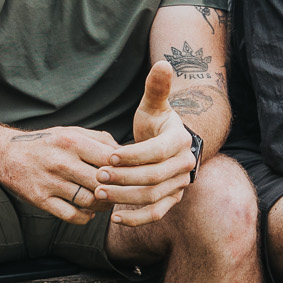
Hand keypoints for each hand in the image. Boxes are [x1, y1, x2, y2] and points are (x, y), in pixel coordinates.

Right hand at [0, 126, 120, 225]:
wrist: (6, 155)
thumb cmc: (46, 143)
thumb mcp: (71, 132)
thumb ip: (99, 140)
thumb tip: (126, 154)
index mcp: (72, 142)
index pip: (111, 158)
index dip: (125, 168)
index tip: (129, 173)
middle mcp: (61, 162)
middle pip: (103, 182)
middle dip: (117, 189)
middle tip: (123, 192)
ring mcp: (51, 183)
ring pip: (90, 201)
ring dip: (104, 205)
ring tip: (106, 202)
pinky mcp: (41, 200)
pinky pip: (72, 216)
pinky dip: (86, 217)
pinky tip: (89, 212)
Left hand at [96, 61, 196, 225]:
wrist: (170, 144)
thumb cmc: (157, 123)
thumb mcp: (154, 105)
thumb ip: (156, 88)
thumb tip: (163, 63)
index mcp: (180, 141)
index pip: (156, 152)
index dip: (133, 156)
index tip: (109, 156)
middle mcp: (185, 165)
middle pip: (152, 177)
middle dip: (122, 178)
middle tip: (97, 175)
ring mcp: (180, 185)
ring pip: (152, 197)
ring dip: (124, 197)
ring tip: (99, 193)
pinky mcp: (172, 200)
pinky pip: (156, 214)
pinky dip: (136, 218)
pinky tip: (114, 217)